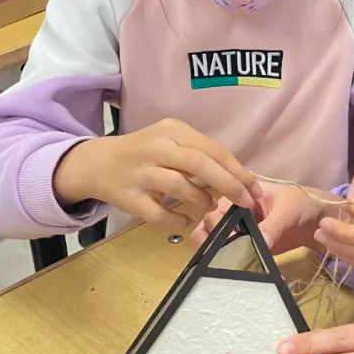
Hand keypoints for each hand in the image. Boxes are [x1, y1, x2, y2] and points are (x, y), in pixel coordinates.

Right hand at [53, 118, 262, 229]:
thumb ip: (200, 156)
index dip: (238, 171)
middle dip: (229, 185)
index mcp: (172, 131)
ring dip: (202, 200)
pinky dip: (178, 221)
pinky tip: (186, 221)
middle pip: (200, 165)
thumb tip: (238, 178)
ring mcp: (140, 172)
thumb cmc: (145, 153)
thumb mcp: (171, 142)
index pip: (213, 150)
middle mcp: (156, 148)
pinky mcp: (129, 197)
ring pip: (179, 186)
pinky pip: (158, 214)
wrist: (97, 163)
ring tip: (209, 205)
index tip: (256, 188)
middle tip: (246, 203)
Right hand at [193, 181, 339, 253]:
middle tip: (229, 254)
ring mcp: (236, 230)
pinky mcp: (243, 246)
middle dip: (212, 242)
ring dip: (216, 254)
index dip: (217, 225)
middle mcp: (231, 212)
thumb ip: (273, 226)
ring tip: (231, 264)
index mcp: (238, 195)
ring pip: (213, 243)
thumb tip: (260, 243)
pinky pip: (229, 256)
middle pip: (207, 227)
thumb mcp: (288, 211)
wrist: (316, 220)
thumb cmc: (302, 205)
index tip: (230, 240)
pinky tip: (241, 271)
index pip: (215, 209)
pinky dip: (230, 264)